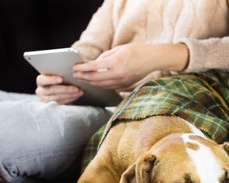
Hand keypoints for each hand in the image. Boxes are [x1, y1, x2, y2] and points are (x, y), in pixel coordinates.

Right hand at [35, 74, 82, 103]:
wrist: (55, 92)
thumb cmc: (57, 81)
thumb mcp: (56, 77)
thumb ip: (59, 75)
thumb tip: (72, 73)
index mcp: (40, 81)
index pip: (42, 80)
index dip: (51, 79)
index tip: (61, 79)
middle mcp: (40, 90)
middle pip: (52, 90)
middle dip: (66, 89)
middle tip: (76, 88)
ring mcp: (45, 99)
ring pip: (57, 97)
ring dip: (70, 95)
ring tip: (80, 92)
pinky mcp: (50, 106)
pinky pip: (61, 103)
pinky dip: (70, 99)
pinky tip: (76, 96)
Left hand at [72, 43, 187, 89]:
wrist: (153, 59)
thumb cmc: (136, 50)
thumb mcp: (119, 49)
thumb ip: (105, 57)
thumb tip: (94, 64)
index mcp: (115, 62)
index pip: (94, 67)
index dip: (83, 68)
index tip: (75, 68)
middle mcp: (118, 74)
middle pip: (95, 78)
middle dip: (84, 77)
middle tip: (75, 75)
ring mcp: (122, 82)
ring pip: (101, 85)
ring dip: (90, 83)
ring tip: (83, 80)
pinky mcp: (125, 86)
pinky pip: (109, 88)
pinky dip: (100, 86)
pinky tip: (95, 83)